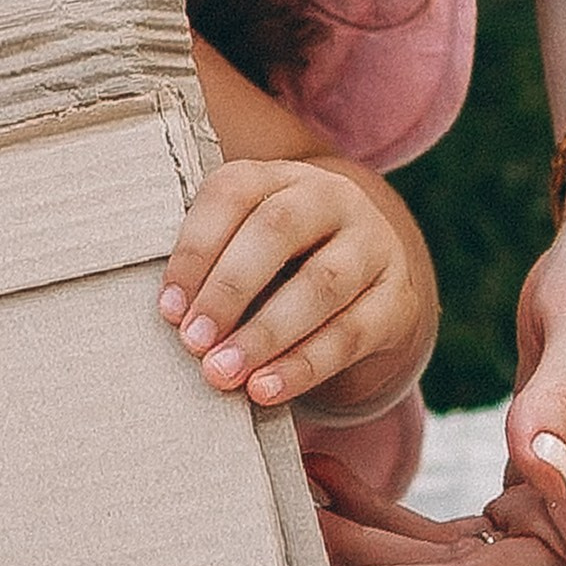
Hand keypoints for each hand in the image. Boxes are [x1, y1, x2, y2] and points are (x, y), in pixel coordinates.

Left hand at [159, 153, 435, 419]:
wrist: (364, 281)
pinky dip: (303, 366)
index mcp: (278, 175)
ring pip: (320, 285)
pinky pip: (351, 334)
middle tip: (193, 343)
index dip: (195, 249)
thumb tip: (171, 314)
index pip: (232, 194)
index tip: (168, 310)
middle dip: (229, 289)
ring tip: (223, 373)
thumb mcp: (245, 245)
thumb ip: (211, 263)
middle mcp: (331, 198)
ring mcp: (372, 245)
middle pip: (277, 229)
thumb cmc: (277, 263)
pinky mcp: (398, 298)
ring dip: (266, 334)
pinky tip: (265, 390)